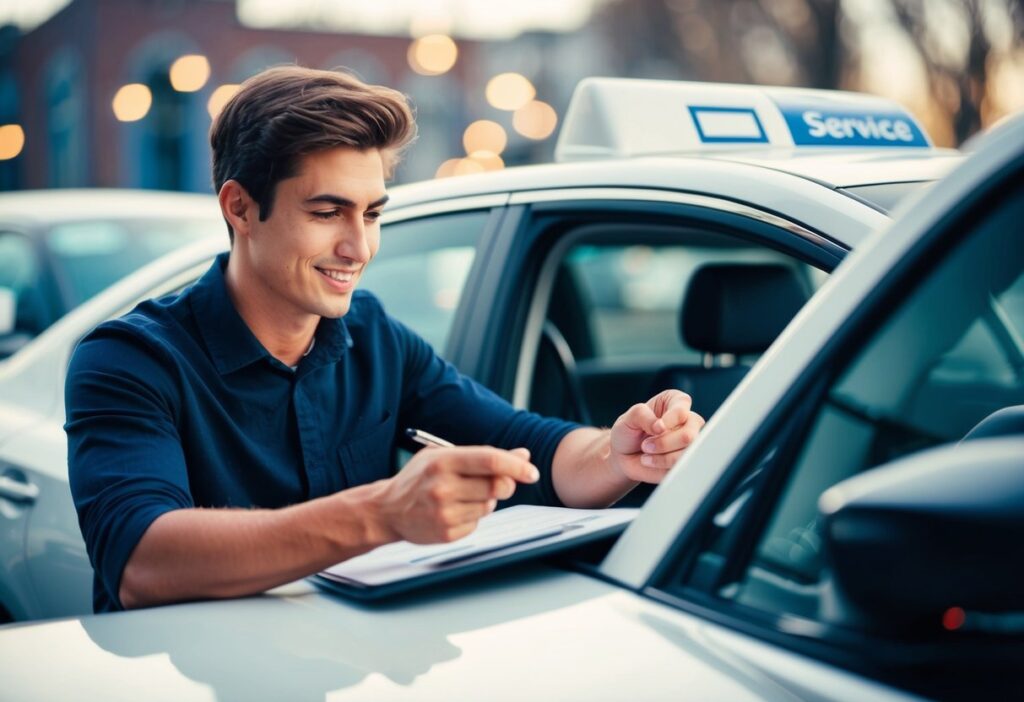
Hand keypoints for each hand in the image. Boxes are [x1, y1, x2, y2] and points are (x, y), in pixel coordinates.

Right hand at [376, 446, 537, 543]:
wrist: (387, 510)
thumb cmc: (420, 478)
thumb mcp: (445, 457)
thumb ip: (484, 456)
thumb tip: (523, 455)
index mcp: (442, 461)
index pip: (490, 460)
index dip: (516, 466)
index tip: (532, 472)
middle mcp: (442, 487)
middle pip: (497, 486)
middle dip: (507, 484)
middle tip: (501, 482)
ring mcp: (444, 513)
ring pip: (489, 505)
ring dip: (486, 500)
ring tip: (464, 495)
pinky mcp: (446, 533)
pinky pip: (477, 523)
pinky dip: (473, 516)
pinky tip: (454, 510)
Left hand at [609, 389, 704, 483]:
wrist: (624, 457)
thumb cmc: (628, 433)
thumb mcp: (628, 418)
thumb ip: (642, 415)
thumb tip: (661, 427)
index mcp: (677, 402)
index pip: (682, 410)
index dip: (669, 421)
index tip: (655, 428)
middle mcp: (688, 421)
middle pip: (688, 435)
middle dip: (663, 443)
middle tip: (646, 445)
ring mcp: (691, 442)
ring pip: (687, 453)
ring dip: (662, 457)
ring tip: (646, 455)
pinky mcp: (687, 460)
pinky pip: (682, 466)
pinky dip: (663, 466)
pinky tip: (652, 463)